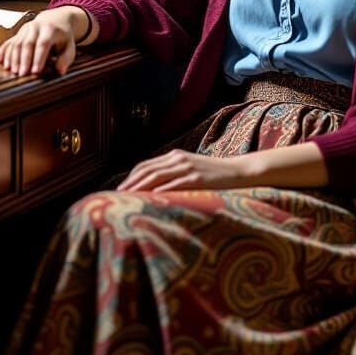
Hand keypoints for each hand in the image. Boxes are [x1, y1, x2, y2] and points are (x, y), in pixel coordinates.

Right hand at [0, 7, 86, 76]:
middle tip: (22, 74)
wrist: (55, 18)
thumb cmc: (63, 36)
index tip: (35, 71)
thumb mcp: (69, 46)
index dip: (38, 58)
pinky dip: (4, 51)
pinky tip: (0, 61)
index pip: (43, 44)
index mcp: (50, 29)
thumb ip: (66, 58)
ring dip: (13, 57)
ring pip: (17, 42)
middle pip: (28, 43)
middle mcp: (36, 27)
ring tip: (13, 71)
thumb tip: (61, 71)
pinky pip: (9, 41)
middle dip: (24, 59)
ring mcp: (26, 28)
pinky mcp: (19, 32)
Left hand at [116, 149, 252, 191]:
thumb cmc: (214, 175)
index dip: (131, 176)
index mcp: (175, 156)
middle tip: (116, 195)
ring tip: (127, 198)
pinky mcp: (197, 178)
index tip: (120, 188)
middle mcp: (178, 159)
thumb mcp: (191, 170)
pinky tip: (151, 198)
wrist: (238, 171)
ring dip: (140, 187)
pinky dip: (161, 191)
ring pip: (157, 176)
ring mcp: (187, 167)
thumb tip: (155, 188)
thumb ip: (175, 174)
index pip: (146, 165)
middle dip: (130, 182)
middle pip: (147, 169)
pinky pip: (175, 184)